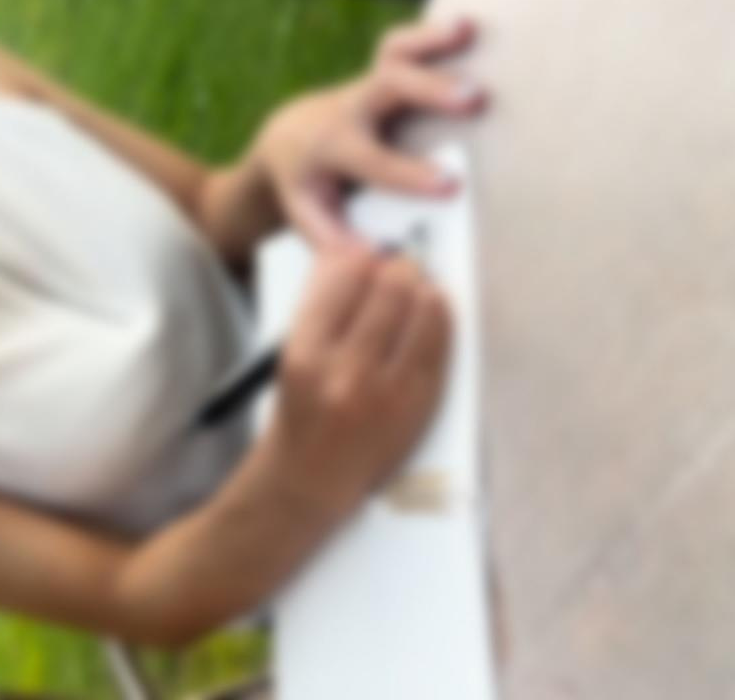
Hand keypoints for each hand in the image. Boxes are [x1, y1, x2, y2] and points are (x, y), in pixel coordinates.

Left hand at [255, 18, 485, 247]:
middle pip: (384, 89)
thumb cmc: (306, 185)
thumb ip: (333, 238)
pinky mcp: (383, 70)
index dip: (409, 173)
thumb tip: (371, 261)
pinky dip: (433, 35)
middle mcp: (348, 109)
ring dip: (431, 41)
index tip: (450, 185)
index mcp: (331, 148)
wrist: (285, 137)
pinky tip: (468, 28)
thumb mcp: (307, 214)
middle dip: (428, 91)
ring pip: (393, 53)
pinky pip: (405, 46)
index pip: (372, 160)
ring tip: (468, 32)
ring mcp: (366, 85)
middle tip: (475, 100)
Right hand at [265, 247, 451, 515]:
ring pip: (422, 305)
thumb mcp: (292, 356)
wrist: (310, 480)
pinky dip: (440, 316)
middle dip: (397, 267)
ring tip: (414, 289)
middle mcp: (345, 371)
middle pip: (389, 284)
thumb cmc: (300, 414)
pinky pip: (442, 339)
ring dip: (422, 287)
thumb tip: (358, 254)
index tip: (366, 253)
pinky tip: (431, 311)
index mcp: (304, 354)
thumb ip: (322, 308)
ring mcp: (387, 390)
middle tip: (398, 267)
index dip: (359, 255)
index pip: (342, 274)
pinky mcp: (420, 404)